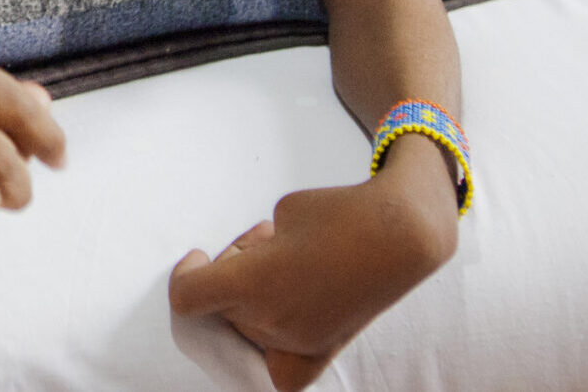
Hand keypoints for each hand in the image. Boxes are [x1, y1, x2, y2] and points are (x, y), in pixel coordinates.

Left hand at [167, 138, 460, 390]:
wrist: (401, 236)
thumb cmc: (337, 214)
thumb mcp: (280, 216)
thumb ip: (251, 252)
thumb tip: (244, 272)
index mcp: (252, 284)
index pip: (187, 296)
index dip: (186, 272)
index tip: (199, 255)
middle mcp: (270, 322)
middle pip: (219, 307)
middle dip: (231, 271)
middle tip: (259, 242)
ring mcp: (297, 343)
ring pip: (247, 328)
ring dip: (253, 296)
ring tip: (286, 262)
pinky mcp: (320, 351)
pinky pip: (278, 373)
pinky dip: (265, 355)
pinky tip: (272, 326)